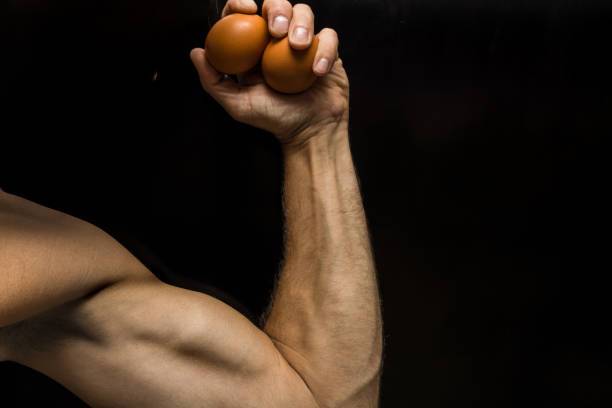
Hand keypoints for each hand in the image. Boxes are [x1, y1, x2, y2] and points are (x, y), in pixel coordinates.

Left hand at [190, 0, 348, 146]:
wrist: (310, 131)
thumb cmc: (274, 120)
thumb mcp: (238, 104)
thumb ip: (213, 81)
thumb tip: (196, 52)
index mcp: (254, 47)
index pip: (243, 15)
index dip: (240, 3)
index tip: (245, 8)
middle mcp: (277, 41)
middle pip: (276, 5)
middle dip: (276, 8)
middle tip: (275, 29)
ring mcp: (304, 44)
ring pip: (304, 13)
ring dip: (301, 24)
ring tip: (298, 47)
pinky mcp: (327, 51)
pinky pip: (328, 36)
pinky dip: (324, 49)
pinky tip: (317, 71)